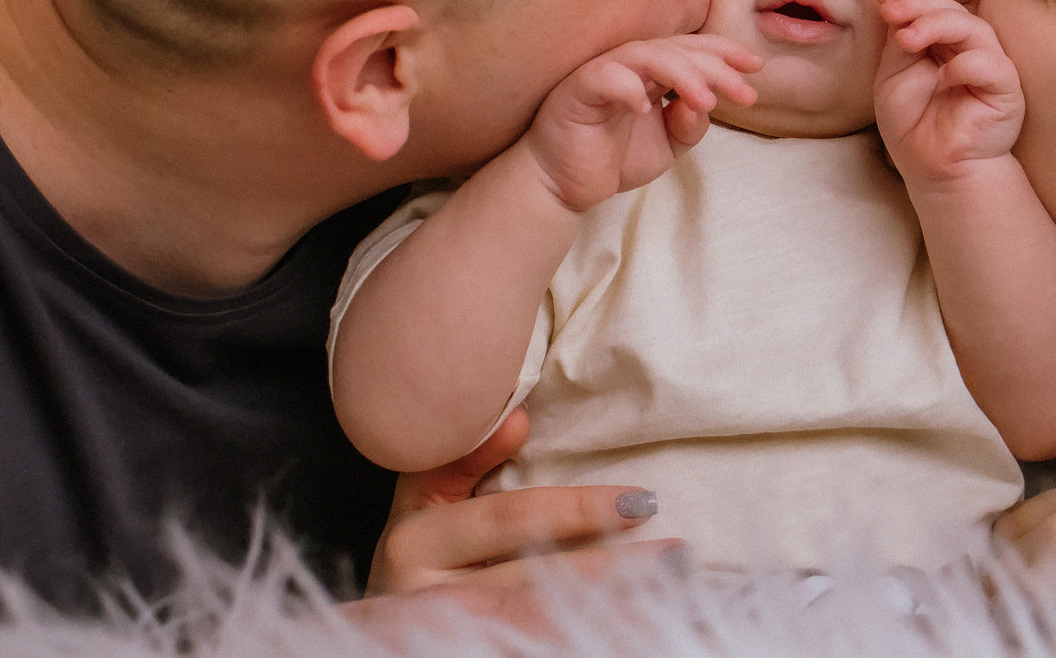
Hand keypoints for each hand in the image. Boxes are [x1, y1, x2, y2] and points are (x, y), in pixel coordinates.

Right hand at [353, 407, 682, 633]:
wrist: (376, 630)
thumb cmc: (418, 548)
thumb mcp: (424, 497)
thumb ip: (463, 456)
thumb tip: (518, 420)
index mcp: (416, 542)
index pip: (511, 520)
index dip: (577, 511)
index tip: (643, 502)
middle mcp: (428, 599)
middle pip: (536, 583)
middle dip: (614, 570)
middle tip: (679, 552)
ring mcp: (451, 639)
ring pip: (538, 626)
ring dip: (607, 612)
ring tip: (670, 594)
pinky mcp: (472, 655)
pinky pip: (533, 645)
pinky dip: (581, 634)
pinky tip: (629, 626)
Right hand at [520, 34, 758, 210]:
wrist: (564, 186)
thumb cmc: (613, 158)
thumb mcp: (667, 146)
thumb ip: (690, 126)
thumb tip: (703, 105)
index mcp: (652, 71)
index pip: (692, 50)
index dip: (724, 52)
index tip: (756, 67)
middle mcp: (630, 64)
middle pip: (677, 50)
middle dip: (715, 67)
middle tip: (743, 91)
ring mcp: (603, 71)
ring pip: (647, 55)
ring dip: (682, 74)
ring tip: (706, 101)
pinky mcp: (577, 88)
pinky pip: (605, 77)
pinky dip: (627, 87)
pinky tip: (646, 107)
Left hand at [874, 0, 1023, 185]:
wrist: (932, 171)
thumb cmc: (913, 125)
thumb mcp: (893, 74)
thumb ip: (899, 39)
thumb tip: (896, 0)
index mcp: (943, 40)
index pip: (935, 1)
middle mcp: (969, 47)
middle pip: (952, 8)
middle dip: (918, 3)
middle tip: (891, 9)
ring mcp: (990, 65)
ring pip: (973, 27)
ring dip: (936, 23)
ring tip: (907, 38)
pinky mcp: (1006, 89)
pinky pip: (990, 64)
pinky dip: (963, 65)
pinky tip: (942, 78)